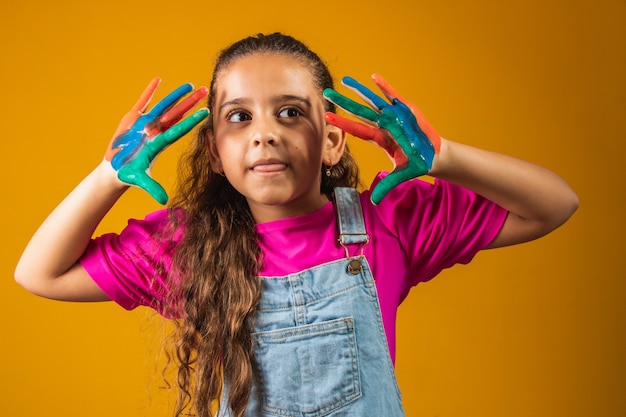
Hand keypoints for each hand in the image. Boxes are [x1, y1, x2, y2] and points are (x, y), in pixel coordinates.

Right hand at [105, 78, 208, 203]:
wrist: (116, 169)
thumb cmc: (128, 174)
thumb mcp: (139, 180)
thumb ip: (152, 187)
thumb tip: (164, 200)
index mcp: (159, 143)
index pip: (179, 129)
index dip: (192, 121)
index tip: (206, 113)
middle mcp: (156, 131)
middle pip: (177, 113)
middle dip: (191, 102)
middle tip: (207, 91)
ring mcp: (146, 123)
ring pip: (164, 105)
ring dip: (176, 95)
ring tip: (191, 85)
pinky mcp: (133, 118)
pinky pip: (143, 102)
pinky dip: (149, 91)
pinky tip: (159, 80)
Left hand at [323, 74, 440, 203]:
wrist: (435, 155)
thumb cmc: (416, 163)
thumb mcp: (401, 175)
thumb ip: (387, 185)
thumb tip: (374, 203)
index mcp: (380, 138)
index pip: (357, 129)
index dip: (342, 123)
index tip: (326, 117)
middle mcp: (383, 124)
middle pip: (359, 112)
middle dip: (343, 102)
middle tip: (326, 93)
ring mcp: (394, 115)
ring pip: (373, 100)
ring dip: (360, 91)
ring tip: (345, 80)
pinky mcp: (407, 109)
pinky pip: (393, 96)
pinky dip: (384, 87)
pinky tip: (373, 77)